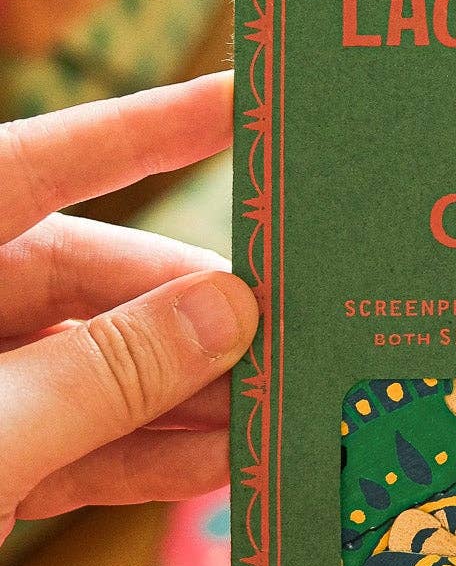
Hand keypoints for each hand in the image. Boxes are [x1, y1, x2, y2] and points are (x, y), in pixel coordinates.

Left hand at [0, 73, 257, 541]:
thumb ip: (106, 372)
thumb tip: (228, 311)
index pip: (50, 159)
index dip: (155, 126)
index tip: (248, 100)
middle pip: (80, 278)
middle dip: (189, 314)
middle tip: (296, 329)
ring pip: (81, 372)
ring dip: (177, 399)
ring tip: (277, 409)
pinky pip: (61, 446)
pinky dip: (133, 460)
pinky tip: (214, 465)